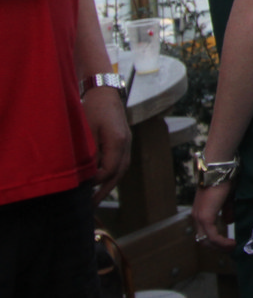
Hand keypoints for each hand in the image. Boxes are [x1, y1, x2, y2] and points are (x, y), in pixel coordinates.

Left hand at [82, 86, 130, 204]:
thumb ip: (89, 153)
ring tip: (96, 198)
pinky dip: (111, 174)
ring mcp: (127, 143)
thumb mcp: (87, 131)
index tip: (80, 187)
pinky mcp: (124, 141)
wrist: (104, 91)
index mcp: (118, 142)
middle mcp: (126, 144)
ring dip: (109, 184)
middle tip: (90, 206)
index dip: (95, 182)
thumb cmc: (92, 108)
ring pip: (121, 170)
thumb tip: (87, 175)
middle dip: (104, 191)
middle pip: (118, 174)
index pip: (109, 171)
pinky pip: (120, 163)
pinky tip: (101, 180)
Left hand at [191, 179, 237, 249]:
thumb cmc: (223, 181)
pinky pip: (212, 237)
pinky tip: (231, 243)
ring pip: (207, 241)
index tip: (227, 243)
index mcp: (200, 213)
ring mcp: (199, 218)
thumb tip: (228, 222)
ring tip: (232, 247)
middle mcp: (196, 217)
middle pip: (203, 240)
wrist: (218, 170)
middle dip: (217, 247)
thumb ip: (226, 211)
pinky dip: (222, 242)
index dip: (214, 241)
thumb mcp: (226, 199)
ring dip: (220, 247)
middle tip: (229, 248)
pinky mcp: (205, 218)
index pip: (203, 233)